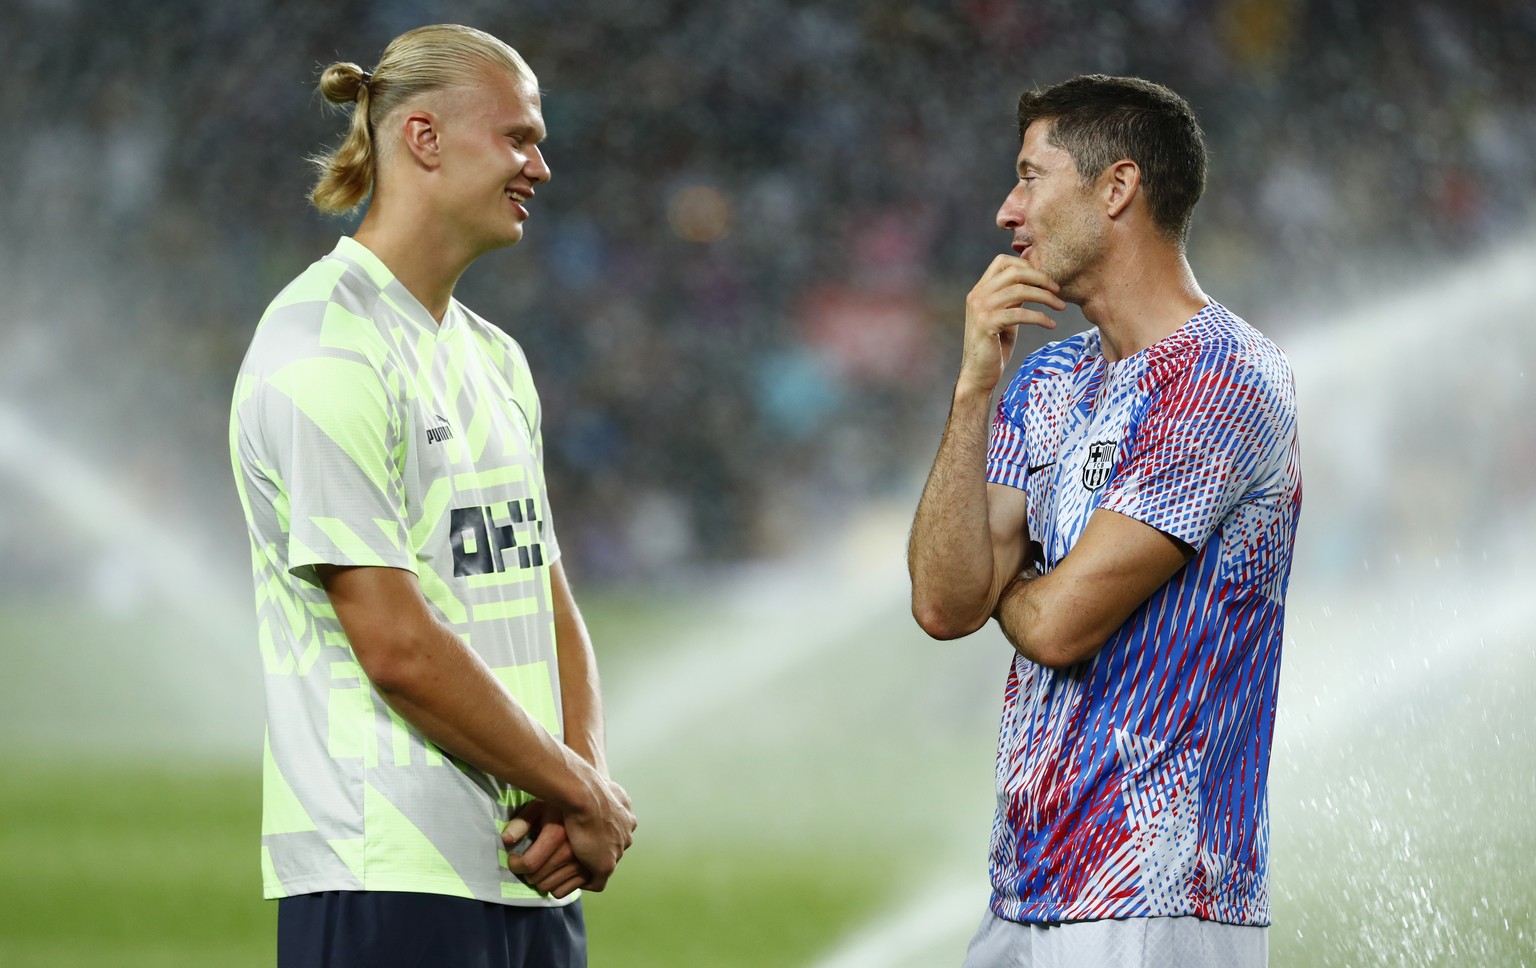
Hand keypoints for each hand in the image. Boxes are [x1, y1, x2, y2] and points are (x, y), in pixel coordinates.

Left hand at [504, 801, 589, 897]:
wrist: (590, 807)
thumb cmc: (558, 807)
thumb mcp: (537, 807)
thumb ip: (521, 822)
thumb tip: (505, 840)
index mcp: (558, 833)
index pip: (530, 863)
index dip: (516, 865)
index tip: (512, 859)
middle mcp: (572, 850)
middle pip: (538, 879)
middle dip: (527, 874)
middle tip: (527, 863)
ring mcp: (583, 863)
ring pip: (548, 888)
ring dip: (540, 881)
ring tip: (540, 868)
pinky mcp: (590, 873)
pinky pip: (561, 892)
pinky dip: (554, 886)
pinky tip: (554, 873)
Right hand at [559, 777, 634, 891]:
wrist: (584, 794)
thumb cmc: (585, 785)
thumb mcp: (601, 782)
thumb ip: (604, 788)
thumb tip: (601, 784)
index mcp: (627, 814)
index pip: (618, 828)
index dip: (603, 831)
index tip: (588, 831)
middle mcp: (627, 832)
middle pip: (614, 846)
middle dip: (600, 849)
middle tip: (579, 850)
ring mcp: (618, 850)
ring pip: (606, 863)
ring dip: (591, 865)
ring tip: (573, 867)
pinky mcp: (606, 866)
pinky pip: (597, 883)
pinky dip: (585, 882)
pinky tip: (572, 878)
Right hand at [960, 255, 1064, 394]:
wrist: (979, 374)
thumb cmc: (995, 347)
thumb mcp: (1004, 316)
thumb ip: (1013, 299)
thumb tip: (1035, 283)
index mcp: (980, 290)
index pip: (1003, 261)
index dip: (1027, 265)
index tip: (1046, 279)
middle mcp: (977, 295)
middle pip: (1015, 272)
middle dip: (1041, 278)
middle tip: (1058, 290)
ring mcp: (980, 309)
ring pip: (1020, 291)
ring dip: (1045, 298)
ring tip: (1061, 307)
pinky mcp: (987, 324)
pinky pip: (1020, 314)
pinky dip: (1040, 317)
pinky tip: (1051, 324)